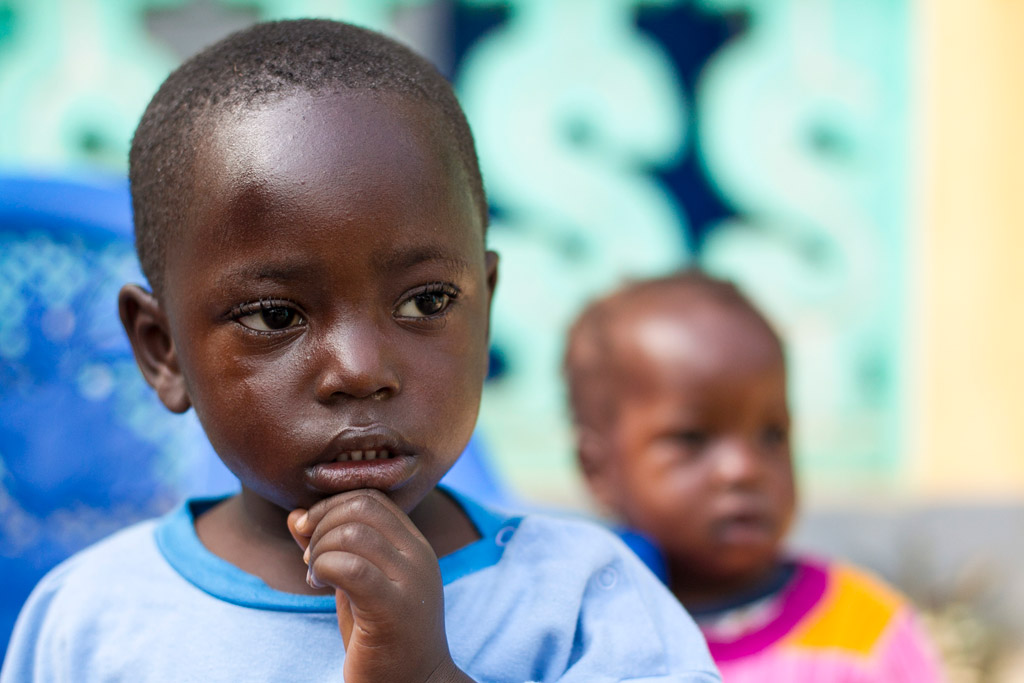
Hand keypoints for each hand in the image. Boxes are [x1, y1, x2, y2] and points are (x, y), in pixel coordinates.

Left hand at [287, 489, 472, 682]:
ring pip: (352, 533)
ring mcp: (411, 582)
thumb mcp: (355, 584)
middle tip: (310, 560)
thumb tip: (295, 515)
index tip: (311, 535)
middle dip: (321, 524)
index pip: (371, 497)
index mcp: (414, 545)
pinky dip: (323, 569)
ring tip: (316, 578)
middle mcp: (418, 556)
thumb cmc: (382, 637)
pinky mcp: (395, 610)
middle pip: (361, 507)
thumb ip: (331, 547)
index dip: (332, 506)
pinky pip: (350, 568)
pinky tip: (319, 586)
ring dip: (319, 551)